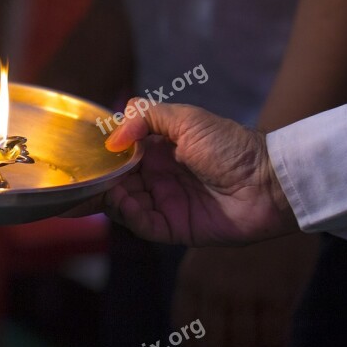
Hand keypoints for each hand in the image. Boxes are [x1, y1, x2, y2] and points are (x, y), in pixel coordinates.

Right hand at [83, 100, 298, 245]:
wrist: (268, 180)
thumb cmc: (232, 145)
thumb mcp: (187, 119)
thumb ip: (145, 118)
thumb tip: (112, 139)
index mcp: (161, 150)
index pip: (121, 156)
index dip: (102, 157)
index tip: (80, 155)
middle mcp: (160, 178)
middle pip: (118, 183)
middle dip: (98, 182)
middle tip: (78, 180)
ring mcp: (167, 204)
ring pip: (126, 205)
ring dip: (112, 197)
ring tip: (106, 188)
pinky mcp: (176, 228)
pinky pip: (144, 225)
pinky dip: (130, 215)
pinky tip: (124, 201)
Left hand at [172, 233, 318, 346]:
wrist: (280, 200)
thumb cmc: (246, 231)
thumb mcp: (213, 253)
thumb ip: (208, 289)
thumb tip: (215, 337)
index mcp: (191, 277)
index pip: (185, 331)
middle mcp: (213, 288)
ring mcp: (244, 292)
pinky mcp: (275, 293)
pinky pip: (273, 339)